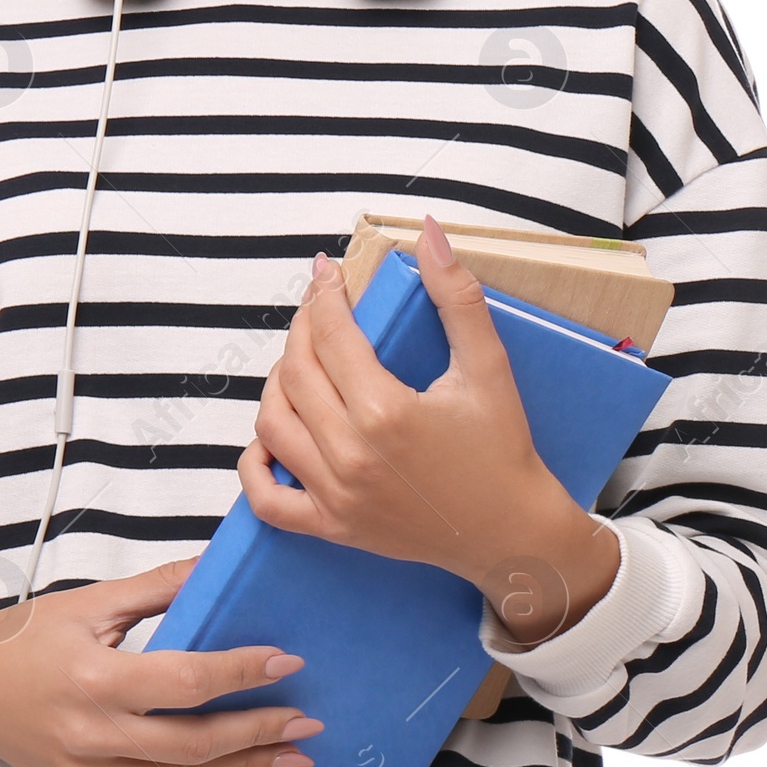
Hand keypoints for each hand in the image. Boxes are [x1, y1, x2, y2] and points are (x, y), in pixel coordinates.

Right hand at [0, 558, 322, 766]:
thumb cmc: (19, 638)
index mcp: (93, 679)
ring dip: (246, 763)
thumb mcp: (87, 604)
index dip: (243, 673)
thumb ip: (158, 589)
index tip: (289, 661)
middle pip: (195, 742)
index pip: (187, 682)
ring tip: (296, 751)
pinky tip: (242, 758)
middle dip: (259, 731)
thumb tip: (216, 569)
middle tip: (310, 719)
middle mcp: (92, 734)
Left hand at [236, 216, 619, 641]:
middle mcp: (351, 456)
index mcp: (386, 413)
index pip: (330, 336)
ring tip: (303, 364)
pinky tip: (269, 439)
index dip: (323, 296)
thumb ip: (457, 296)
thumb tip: (429, 233)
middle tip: (318, 310)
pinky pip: (267, 500)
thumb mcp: (489, 367)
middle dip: (301, 329)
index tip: (326, 274)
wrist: (511, 532)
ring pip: (271, 425)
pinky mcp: (332, 527)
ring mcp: (336, 496)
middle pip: (294, 374)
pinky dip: (254, 467)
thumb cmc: (503, 452)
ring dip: (277, 386)